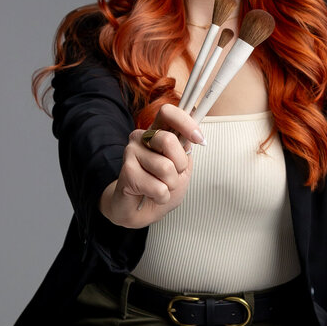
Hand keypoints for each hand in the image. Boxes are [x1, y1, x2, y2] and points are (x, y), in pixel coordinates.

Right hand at [101, 104, 205, 227]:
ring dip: (170, 184)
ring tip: (159, 187)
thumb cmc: (160, 188)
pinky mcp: (127, 172)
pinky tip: (151, 195)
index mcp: (156, 132)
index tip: (199, 139)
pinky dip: (161, 196)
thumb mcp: (181, 169)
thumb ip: (185, 150)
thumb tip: (194, 135)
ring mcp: (131, 153)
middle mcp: (141, 138)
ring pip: (166, 167)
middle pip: (168, 140)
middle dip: (180, 164)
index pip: (168, 113)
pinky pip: (158, 186)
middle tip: (173, 175)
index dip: (186, 122)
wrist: (139, 213)